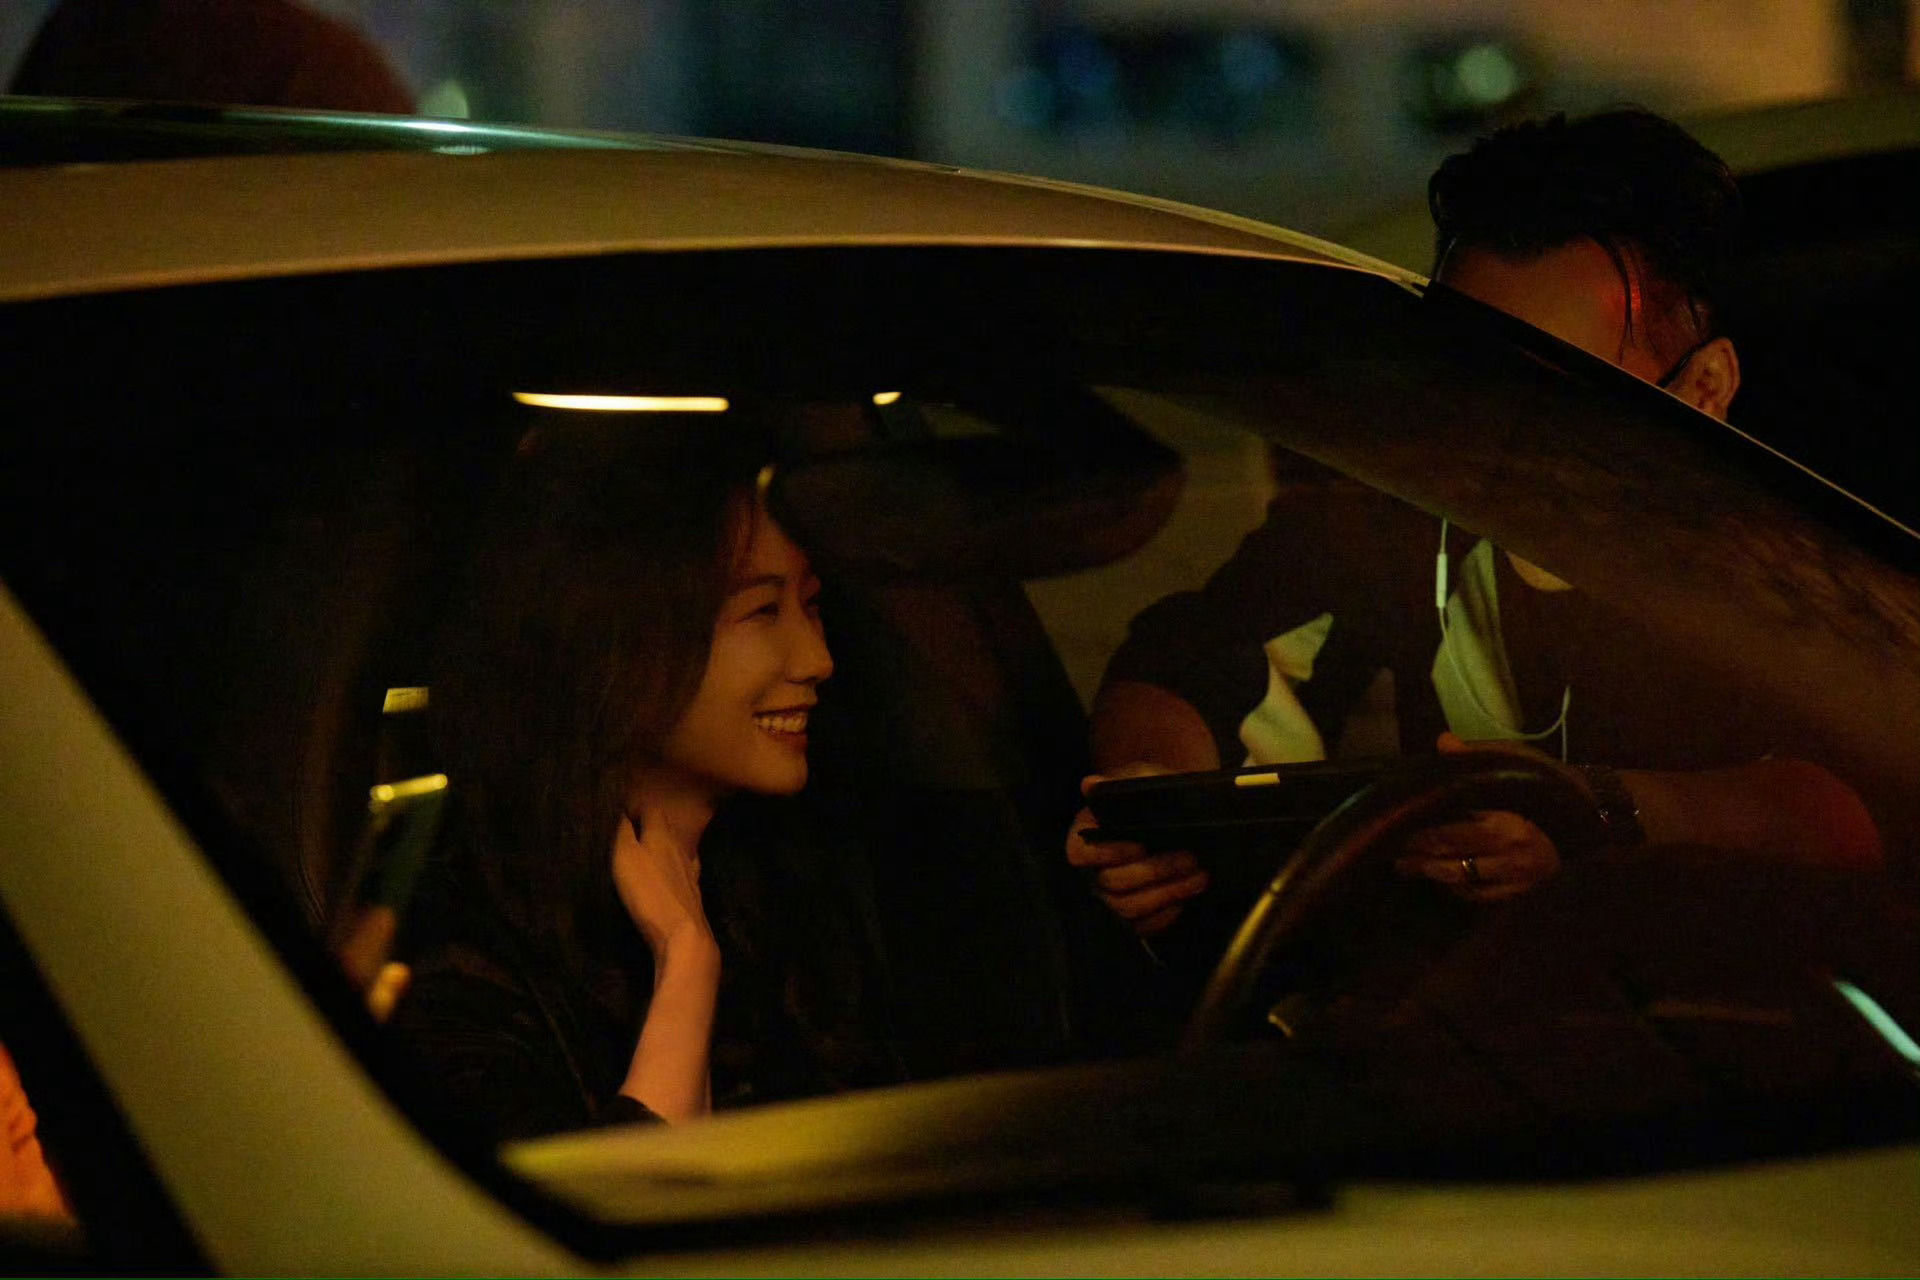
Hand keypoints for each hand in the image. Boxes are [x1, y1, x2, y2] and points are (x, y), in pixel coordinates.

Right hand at [610, 815, 715, 957]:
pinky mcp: (693, 891)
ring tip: (647, 851)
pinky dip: (674, 867)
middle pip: (666, 827)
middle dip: (651, 824)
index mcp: (662, 835)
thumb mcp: (625, 856)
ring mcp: (690, 870)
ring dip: (663, 846)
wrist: (682, 932)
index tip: (622, 812)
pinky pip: (683, 870)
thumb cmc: (648, 890)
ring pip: (677, 848)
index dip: (638, 809)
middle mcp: (680, 847)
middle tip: (631, 830)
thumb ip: (623, 832)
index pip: (652, 810)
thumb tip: (623, 811)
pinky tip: (670, 873)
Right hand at [1066, 763, 1208, 936]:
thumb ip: (1119, 784)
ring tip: (1200, 875)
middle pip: (1113, 883)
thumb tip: (1090, 784)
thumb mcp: (1139, 781)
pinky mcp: (1133, 918)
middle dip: (1154, 871)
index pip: (1079, 854)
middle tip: (1189, 857)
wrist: (1177, 818)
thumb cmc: (1151, 798)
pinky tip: (1189, 896)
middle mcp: (1093, 873)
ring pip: (1130, 908)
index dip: (1108, 853)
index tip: (1140, 844)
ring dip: (1168, 893)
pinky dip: (1166, 915)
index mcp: (1085, 838)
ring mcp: (1111, 899)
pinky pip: (1144, 927)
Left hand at [1391, 732, 1574, 900]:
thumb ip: (1480, 756)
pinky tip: (1442, 879)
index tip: (1397, 824)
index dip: (1420, 830)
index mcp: (1505, 823)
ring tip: (1406, 866)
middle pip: (1450, 856)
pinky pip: (1480, 897)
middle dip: (1417, 853)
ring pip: (1460, 880)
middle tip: (1391, 849)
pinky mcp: (1521, 895)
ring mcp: (1514, 879)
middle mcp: (1507, 855)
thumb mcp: (1520, 764)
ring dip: (1430, 872)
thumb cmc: (1552, 789)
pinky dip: (1457, 888)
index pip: (1450, 829)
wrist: (1596, 820)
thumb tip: (1444, 742)